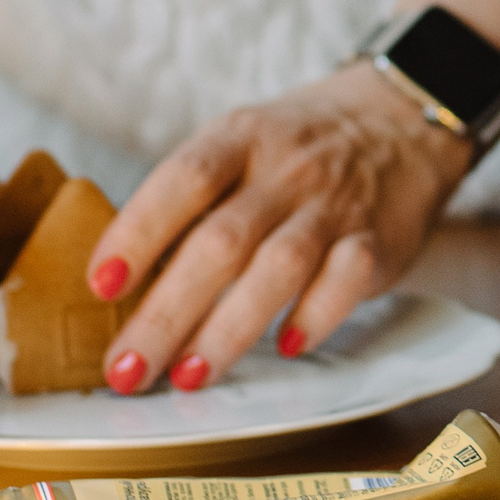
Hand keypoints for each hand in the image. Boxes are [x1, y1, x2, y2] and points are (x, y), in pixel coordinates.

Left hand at [83, 60, 470, 391]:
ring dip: (228, 329)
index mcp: (240, 138)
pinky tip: (284, 348)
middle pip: (221, 241)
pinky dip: (315, 316)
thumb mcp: (240, 144)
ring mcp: (334, 206)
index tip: (101, 285)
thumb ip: (192, 202)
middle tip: (126, 367)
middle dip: (167, 312)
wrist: (398, 122)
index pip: (183, 179)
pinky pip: (347, 280)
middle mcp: (286, 170)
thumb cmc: (295, 147)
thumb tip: (120, 281)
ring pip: (278, 268)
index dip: (139, 231)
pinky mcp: (378, 241)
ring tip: (187, 377)